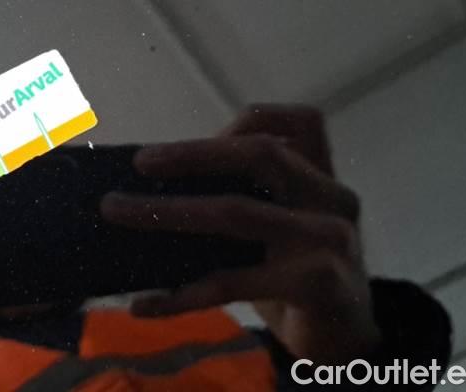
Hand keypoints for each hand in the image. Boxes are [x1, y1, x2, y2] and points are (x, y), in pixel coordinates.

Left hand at [100, 104, 380, 362]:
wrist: (347, 342)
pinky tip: (144, 304)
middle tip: (141, 162)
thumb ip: (247, 197)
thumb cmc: (298, 275)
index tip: (202, 135)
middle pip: (262, 155)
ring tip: (118, 211)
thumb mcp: (281, 227)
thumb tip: (158, 185)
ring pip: (237, 212)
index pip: (300, 122)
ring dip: (168, 212)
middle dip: (194, 153)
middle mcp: (332, 197)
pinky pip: (233, 282)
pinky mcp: (318, 284)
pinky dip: (181, 293)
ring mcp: (329, 239)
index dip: (244, 122)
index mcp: (323, 176)